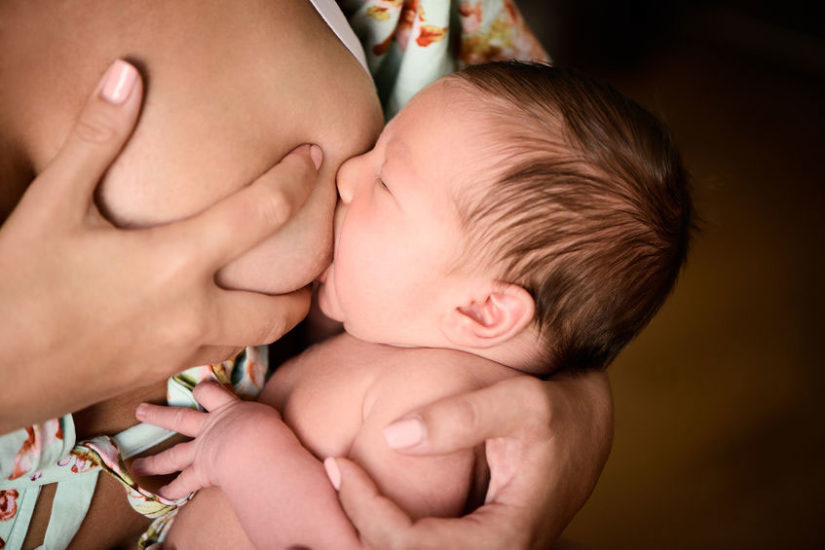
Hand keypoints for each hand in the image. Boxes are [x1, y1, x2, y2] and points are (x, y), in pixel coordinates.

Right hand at [0, 60, 321, 432]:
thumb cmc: (16, 285)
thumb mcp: (52, 204)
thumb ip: (96, 137)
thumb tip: (126, 75)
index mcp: (175, 263)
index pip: (261, 214)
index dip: (296, 181)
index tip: (317, 159)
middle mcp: (193, 313)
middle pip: (283, 305)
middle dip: (308, 283)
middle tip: (319, 257)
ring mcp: (179, 351)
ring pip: (256, 338)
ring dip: (277, 314)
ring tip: (281, 289)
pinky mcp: (159, 373)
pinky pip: (218, 354)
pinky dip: (237, 333)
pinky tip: (220, 314)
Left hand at [132, 382, 282, 499]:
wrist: (254, 448)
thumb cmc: (268, 428)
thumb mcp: (267, 414)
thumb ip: (261, 417)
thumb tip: (269, 421)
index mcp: (227, 409)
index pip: (210, 394)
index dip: (203, 390)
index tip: (198, 387)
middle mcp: (209, 428)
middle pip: (179, 419)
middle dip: (158, 415)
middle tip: (139, 411)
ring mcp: (201, 451)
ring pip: (172, 456)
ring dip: (152, 461)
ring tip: (136, 464)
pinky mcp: (201, 472)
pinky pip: (183, 484)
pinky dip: (171, 490)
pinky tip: (160, 495)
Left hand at [328, 372, 612, 548]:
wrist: (588, 422)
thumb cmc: (560, 410)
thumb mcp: (518, 402)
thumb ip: (460, 417)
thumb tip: (393, 436)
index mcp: (503, 539)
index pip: (409, 545)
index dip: (364, 508)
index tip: (337, 463)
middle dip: (357, 524)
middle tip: (331, 473)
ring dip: (370, 527)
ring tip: (343, 482)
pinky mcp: (479, 540)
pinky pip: (423, 546)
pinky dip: (389, 526)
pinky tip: (369, 492)